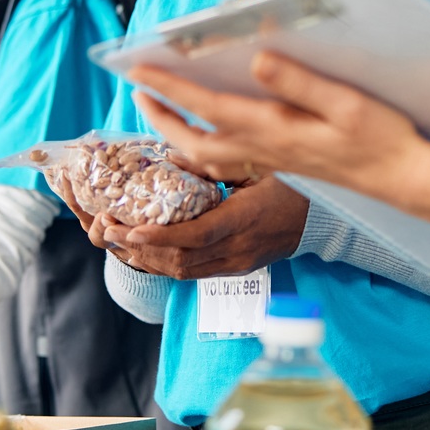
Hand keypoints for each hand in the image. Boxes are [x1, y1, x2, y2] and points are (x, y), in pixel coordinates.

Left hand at [95, 176, 308, 279]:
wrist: (322, 219)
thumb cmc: (292, 184)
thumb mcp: (257, 165)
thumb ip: (215, 165)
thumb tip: (170, 156)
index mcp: (245, 221)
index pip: (196, 237)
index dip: (160, 237)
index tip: (129, 229)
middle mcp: (239, 250)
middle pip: (181, 261)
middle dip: (139, 249)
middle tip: (107, 229)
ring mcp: (237, 264)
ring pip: (183, 272)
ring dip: (146, 258)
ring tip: (116, 238)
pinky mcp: (236, 270)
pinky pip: (193, 273)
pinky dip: (164, 263)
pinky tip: (144, 249)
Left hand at [128, 54, 429, 232]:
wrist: (405, 179)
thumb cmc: (383, 138)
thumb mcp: (346, 102)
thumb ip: (299, 81)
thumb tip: (257, 59)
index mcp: (276, 131)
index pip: (208, 107)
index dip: (170, 87)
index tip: (136, 70)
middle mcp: (266, 151)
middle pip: (194, 141)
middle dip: (161, 117)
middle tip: (137, 91)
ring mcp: (274, 163)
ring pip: (209, 157)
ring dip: (178, 136)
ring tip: (162, 113)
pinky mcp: (284, 167)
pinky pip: (229, 163)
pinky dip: (204, 150)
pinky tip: (206, 137)